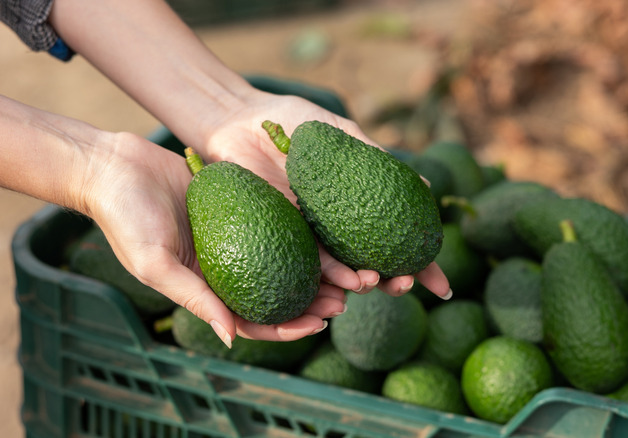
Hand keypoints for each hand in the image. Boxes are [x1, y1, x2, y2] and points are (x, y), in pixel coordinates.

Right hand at [82, 132, 343, 343]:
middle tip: (346, 300)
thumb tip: (231, 337)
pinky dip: (302, 230)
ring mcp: (235, 234)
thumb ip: (195, 298)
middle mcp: (225, 265)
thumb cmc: (125, 219)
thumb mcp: (156, 264)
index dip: (286, 327)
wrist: (113, 166)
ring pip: (285, 258)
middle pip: (278, 291)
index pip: (253, 319)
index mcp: (206, 288)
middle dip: (312, 301)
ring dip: (316, 269)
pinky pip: (278, 219)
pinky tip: (329, 232)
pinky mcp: (242, 203)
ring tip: (348, 272)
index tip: (318, 325)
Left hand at [199, 90, 451, 299]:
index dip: (420, 266)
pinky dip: (329, 273)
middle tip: (408, 285)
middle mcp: (336, 226)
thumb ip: (375, 159)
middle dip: (394, 281)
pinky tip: (346, 282)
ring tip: (378, 284)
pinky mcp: (281, 233)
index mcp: (357, 205)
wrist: (237, 119)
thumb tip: (427, 186)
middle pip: (373, 263)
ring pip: (342, 269)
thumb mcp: (340, 135)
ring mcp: (309, 233)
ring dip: (363, 283)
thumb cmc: (292, 121)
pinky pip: (308, 258)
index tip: (441, 285)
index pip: (396, 240)